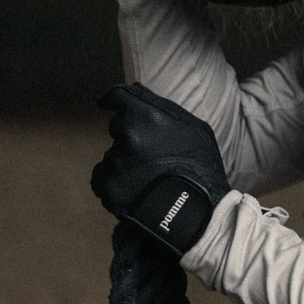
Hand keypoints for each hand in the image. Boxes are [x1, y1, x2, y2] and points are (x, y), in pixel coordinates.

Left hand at [92, 83, 231, 256]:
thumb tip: (133, 89)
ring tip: (149, 180)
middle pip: (117, 126)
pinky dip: (114, 183)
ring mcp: (115, 163)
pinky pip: (102, 178)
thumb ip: (162, 106)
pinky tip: (135, 191)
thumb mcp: (194, 128)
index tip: (106, 101)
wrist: (198, 214)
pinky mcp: (107, 188)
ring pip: (112, 155)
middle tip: (152, 155)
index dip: (113, 98)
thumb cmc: (200, 167)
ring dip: (125, 162)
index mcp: (148, 116)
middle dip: (130, 135)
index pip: (118, 96)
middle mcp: (127, 136)